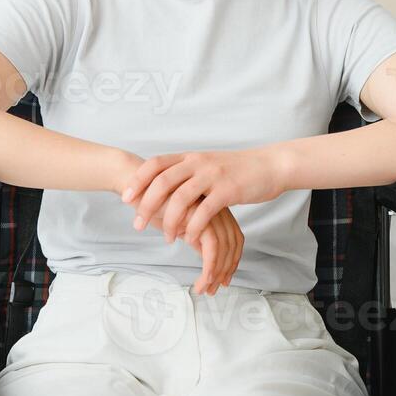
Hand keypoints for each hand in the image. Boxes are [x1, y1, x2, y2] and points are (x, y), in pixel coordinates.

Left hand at [118, 149, 284, 246]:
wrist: (270, 166)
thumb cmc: (238, 169)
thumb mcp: (208, 163)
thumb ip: (188, 171)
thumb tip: (165, 182)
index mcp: (191, 157)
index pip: (156, 164)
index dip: (138, 180)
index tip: (125, 198)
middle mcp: (198, 163)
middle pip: (162, 182)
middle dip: (146, 204)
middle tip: (137, 224)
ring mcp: (213, 176)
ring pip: (181, 198)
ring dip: (169, 220)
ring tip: (166, 237)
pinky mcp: (228, 191)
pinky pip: (204, 211)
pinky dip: (192, 227)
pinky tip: (188, 239)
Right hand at [136, 202, 244, 294]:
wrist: (137, 187)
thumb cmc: (157, 205)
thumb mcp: (182, 225)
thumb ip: (197, 236)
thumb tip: (207, 258)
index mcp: (216, 208)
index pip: (234, 237)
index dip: (231, 261)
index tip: (223, 280)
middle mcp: (216, 207)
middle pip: (233, 244)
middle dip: (225, 271)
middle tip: (212, 290)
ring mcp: (209, 210)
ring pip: (223, 247)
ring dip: (215, 273)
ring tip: (203, 289)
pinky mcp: (198, 215)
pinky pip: (211, 245)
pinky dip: (209, 265)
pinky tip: (201, 278)